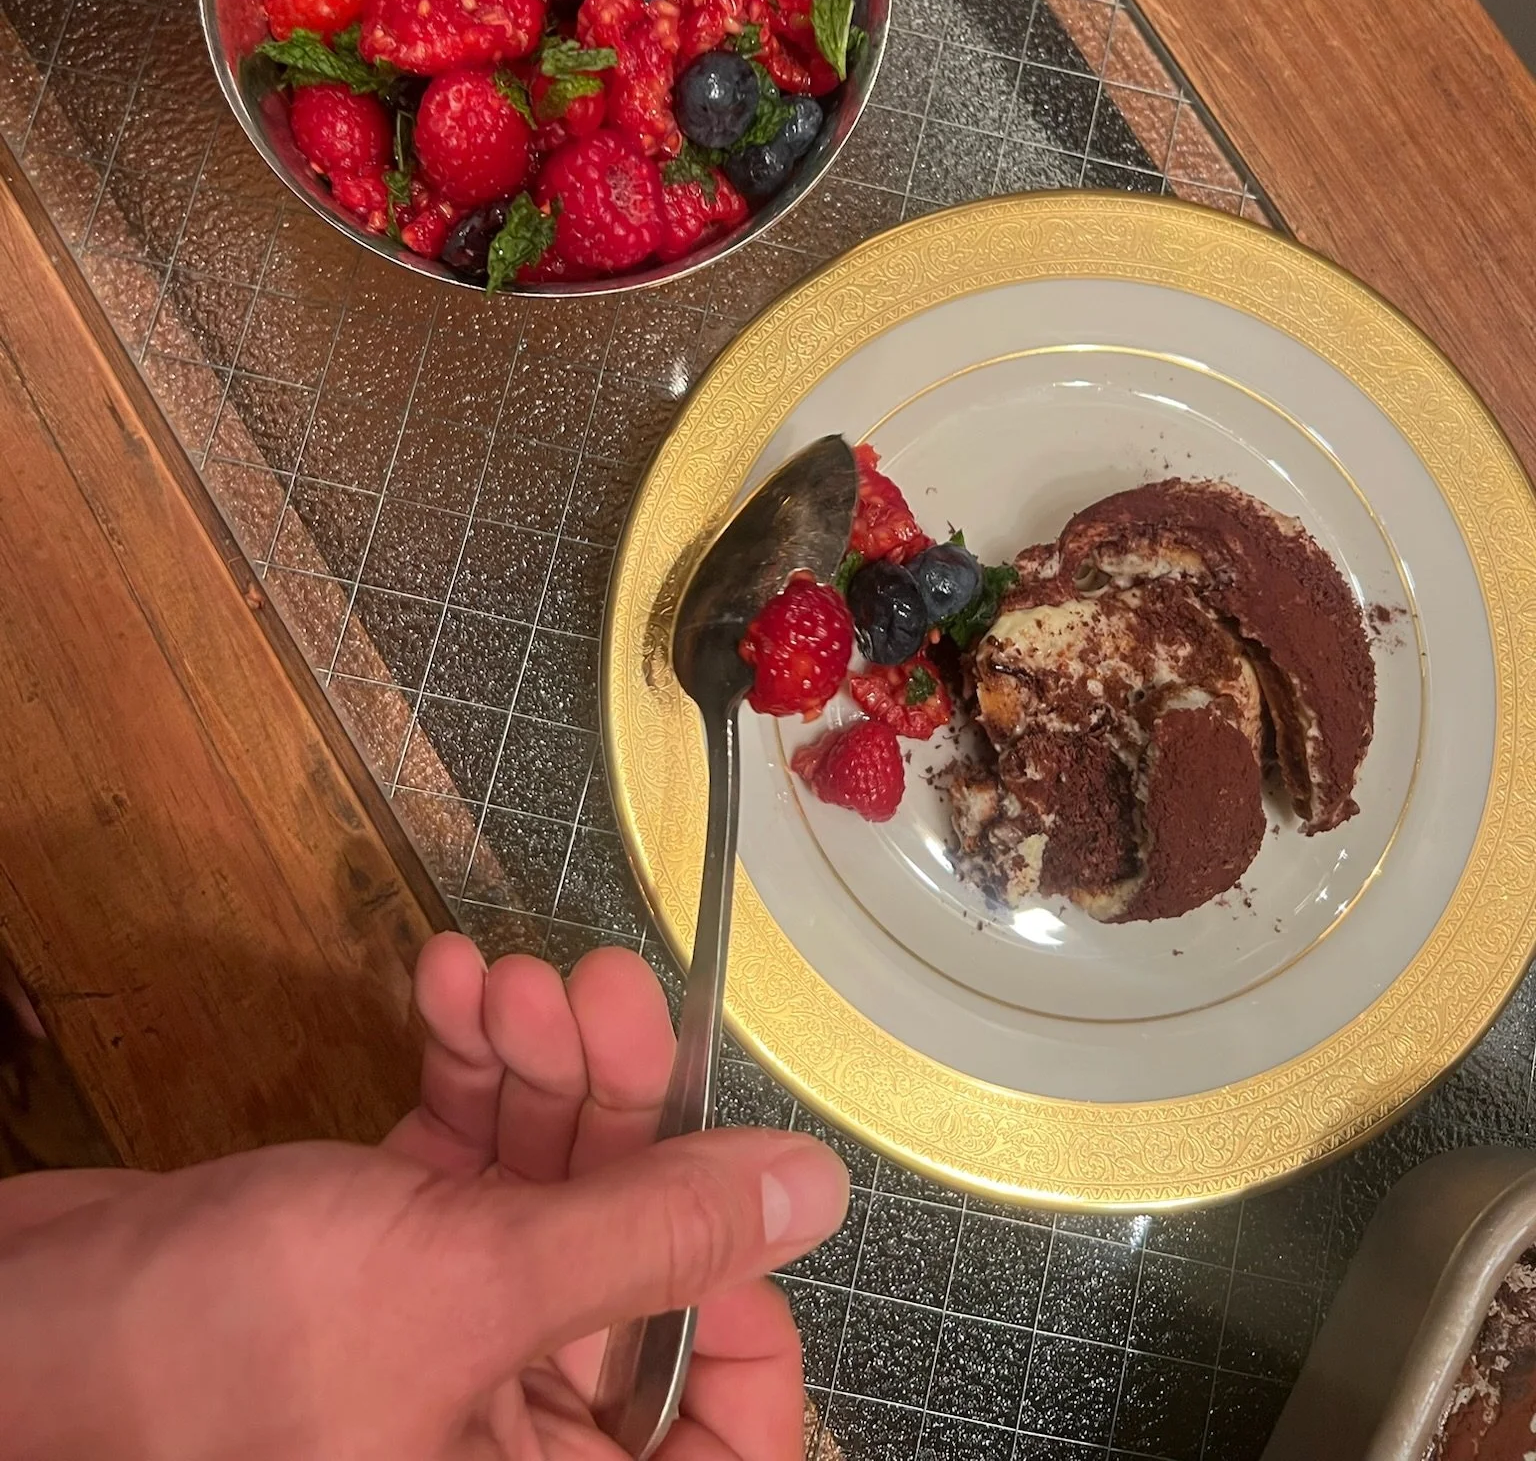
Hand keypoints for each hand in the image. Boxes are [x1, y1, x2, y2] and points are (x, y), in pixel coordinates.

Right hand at [0, 939, 846, 1459]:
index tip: (727, 1165)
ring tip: (510, 976)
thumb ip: (650, 1237)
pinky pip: (462, 1156)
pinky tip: (446, 982)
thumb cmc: (224, 1361)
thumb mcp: (468, 1291)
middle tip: (598, 986)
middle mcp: (512, 1422)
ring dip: (538, 1062)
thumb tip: (811, 1193)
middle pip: (632, 1255)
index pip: (724, 1425)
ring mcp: (446, 1331)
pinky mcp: (381, 1254)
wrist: (19, 1334)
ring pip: (547, 1182)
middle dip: (618, 1106)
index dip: (741, 1290)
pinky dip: (465, 1067)